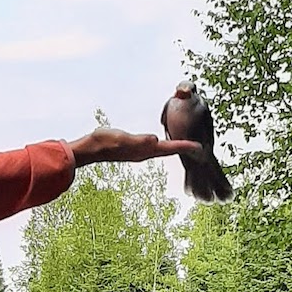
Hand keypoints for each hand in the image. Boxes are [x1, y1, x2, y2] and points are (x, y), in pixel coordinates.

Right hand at [69, 128, 201, 166]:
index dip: (185, 147)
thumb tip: (154, 139)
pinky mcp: (133, 148)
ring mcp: (138, 151)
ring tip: (186, 146)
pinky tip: (160, 142)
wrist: (90, 149)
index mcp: (145, 150)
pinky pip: (153, 147)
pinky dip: (163, 145)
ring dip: (175, 148)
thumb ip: (138, 140)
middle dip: (185, 149)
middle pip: (170, 150)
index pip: (170, 148)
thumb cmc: (104, 142)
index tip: (202, 148)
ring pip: (163, 150)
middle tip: (200, 149)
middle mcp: (144, 152)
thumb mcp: (122, 139)